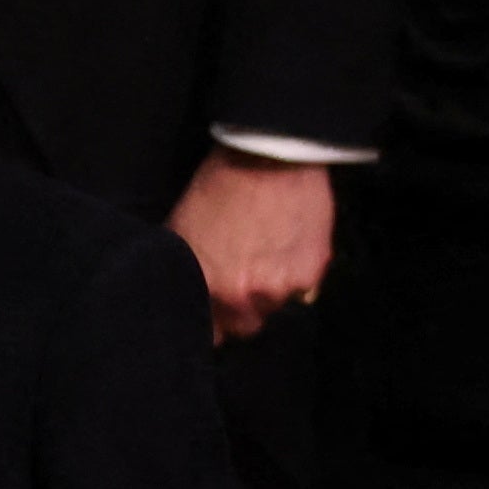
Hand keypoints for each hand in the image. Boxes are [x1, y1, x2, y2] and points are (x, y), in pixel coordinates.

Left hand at [167, 152, 338, 342]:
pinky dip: (299, 272)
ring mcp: (279, 288)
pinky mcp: (310, 274)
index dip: (213, 320)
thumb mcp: (182, 228)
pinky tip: (290, 243)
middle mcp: (242, 298)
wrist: (267, 153)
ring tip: (269, 250)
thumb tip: (178, 296)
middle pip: (245, 325)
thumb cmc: (220, 186)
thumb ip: (183, 271)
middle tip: (246, 269)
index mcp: (207, 289)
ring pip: (276, 307)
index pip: (210, 334)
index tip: (217, 306)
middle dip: (244, 305)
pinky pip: (305, 290)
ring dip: (273, 288)